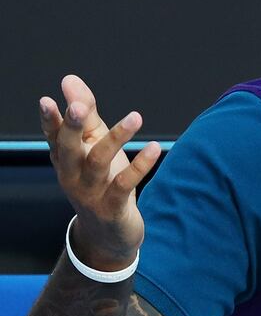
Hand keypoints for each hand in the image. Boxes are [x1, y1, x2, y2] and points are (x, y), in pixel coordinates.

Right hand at [39, 75, 160, 268]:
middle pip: (69, 148)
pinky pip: (125, 184)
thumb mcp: (93, 147)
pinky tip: (156, 148)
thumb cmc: (101, 182)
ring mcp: (90, 193)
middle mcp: (72, 176)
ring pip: (99, 162)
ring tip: (136, 117)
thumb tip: (69, 79)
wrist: (108, 235)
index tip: (48, 100)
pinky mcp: (112, 208)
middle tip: (80, 106)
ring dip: (117, 138)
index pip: (54, 136)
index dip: (50, 120)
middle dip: (73, 127)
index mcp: (64, 159)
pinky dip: (141, 165)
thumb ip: (87, 115)